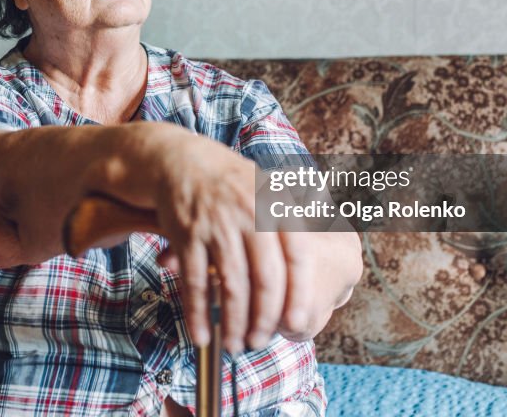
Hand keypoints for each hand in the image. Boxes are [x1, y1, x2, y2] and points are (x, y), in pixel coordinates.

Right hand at [136, 126, 358, 351]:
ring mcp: (217, 224)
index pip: (297, 256)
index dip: (299, 294)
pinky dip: (197, 313)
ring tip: (235, 346)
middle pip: (266, 278)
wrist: (180, 160)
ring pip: (231, 285)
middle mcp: (250, 213)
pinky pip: (195, 281)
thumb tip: (326, 249)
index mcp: (276, 204)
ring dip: (233, 323)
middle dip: (265, 319)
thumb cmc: (231, 182)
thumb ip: (294, 219)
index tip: (297, 323)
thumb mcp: (269, 189)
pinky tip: (200, 334)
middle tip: (260, 343)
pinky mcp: (187, 234)